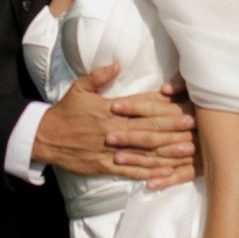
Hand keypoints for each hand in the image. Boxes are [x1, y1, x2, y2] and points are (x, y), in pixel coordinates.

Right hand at [34, 67, 198, 187]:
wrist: (45, 138)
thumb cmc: (65, 111)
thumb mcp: (78, 88)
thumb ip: (99, 76)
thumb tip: (117, 64)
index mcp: (109, 109)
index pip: (141, 107)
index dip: (164, 107)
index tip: (182, 106)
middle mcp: (113, 129)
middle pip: (148, 130)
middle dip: (173, 129)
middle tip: (194, 127)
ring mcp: (110, 150)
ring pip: (144, 152)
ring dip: (167, 152)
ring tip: (188, 150)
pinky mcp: (105, 167)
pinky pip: (130, 171)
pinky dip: (149, 172)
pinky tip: (165, 173)